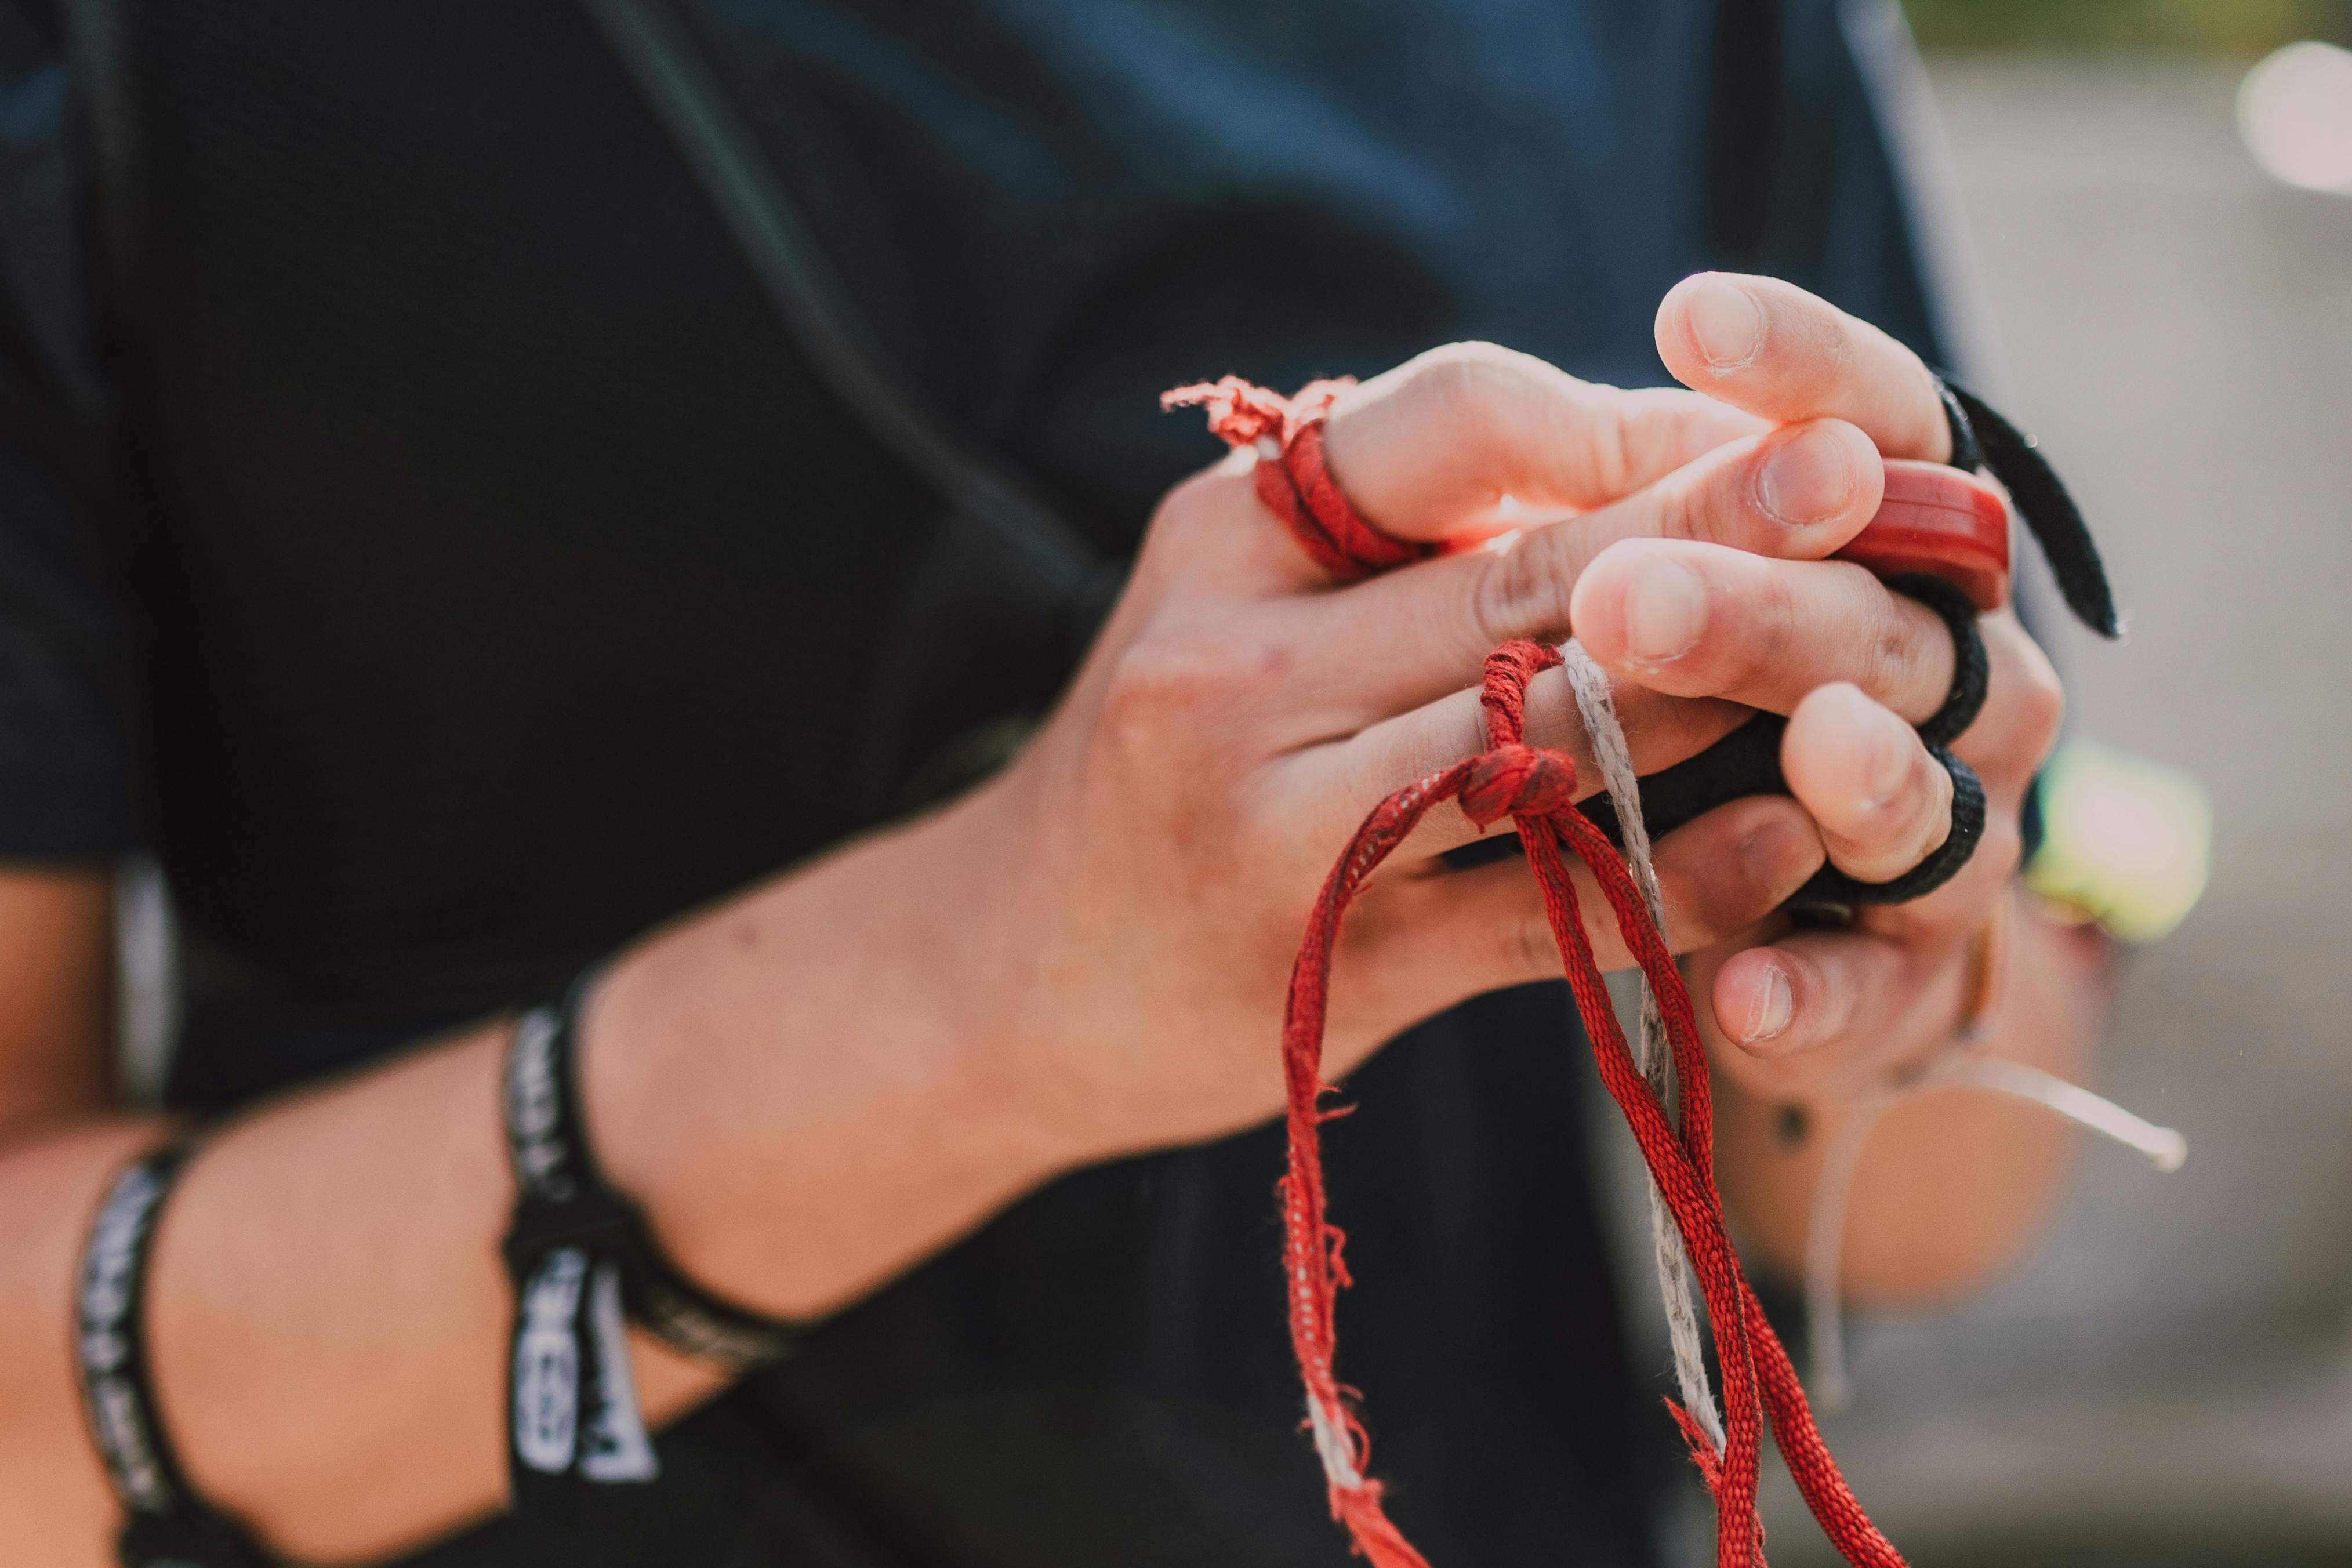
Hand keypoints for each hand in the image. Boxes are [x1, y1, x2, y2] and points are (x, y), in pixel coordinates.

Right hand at [944, 307, 1973, 1162]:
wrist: (1003, 973)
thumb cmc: (1161, 757)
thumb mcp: (1228, 597)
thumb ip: (1395, 528)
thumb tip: (1644, 447)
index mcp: (1222, 544)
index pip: (1451, 424)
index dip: (1622, 418)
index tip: (1757, 416)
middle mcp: (1232, 673)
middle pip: (1526, 580)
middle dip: (1720, 526)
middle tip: (1872, 482)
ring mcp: (1274, 833)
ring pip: (1547, 742)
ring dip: (1721, 700)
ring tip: (1874, 662)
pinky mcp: (1327, 973)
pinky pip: (1543, 912)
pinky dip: (1675, 874)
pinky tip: (1785, 842)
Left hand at [1569, 273, 2068, 1102]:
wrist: (1730, 896)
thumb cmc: (1647, 681)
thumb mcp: (1616, 569)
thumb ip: (1608, 496)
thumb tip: (1544, 424)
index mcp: (1892, 535)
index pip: (1878, 418)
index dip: (1801, 366)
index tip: (1684, 313)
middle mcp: (1951, 669)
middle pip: (1884, 617)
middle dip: (1765, 603)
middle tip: (1628, 597)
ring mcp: (1947, 829)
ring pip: (1920, 801)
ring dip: (1862, 778)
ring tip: (1812, 745)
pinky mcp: (1896, 983)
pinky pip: (1868, 996)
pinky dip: (1813, 996)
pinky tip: (1739, 994)